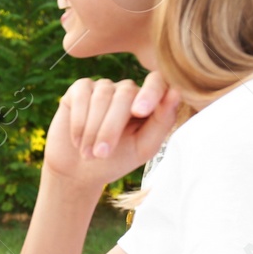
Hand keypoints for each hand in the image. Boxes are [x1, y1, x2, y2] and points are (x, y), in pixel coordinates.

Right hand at [43, 75, 180, 188]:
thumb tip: (175, 92)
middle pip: (125, 94)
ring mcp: (103, 87)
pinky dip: (78, 122)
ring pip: (102, 96)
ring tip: (88, 153)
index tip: (139, 112)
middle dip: (111, 127)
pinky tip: (77, 140)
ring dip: (93, 129)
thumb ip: (162, 122)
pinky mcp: (80, 89)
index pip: (157, 82)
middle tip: (102, 154)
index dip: (150, 93)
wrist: (79, 170)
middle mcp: (128, 90)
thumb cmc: (117, 160)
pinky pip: (81, 96)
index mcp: (150, 101)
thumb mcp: (144, 147)